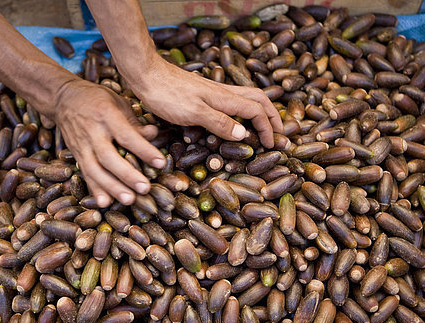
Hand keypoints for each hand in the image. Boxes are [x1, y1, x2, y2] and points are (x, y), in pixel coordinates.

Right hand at [50, 78, 165, 207]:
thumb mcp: (118, 103)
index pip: (126, 135)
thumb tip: (154, 135)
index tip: (160, 162)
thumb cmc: (98, 100)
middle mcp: (92, 131)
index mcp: (106, 114)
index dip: (143, 150)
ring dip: (112, 187)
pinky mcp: (76, 155)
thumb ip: (135, 122)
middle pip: (109, 157)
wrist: (63, 98)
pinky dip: (95, 189)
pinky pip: (85, 174)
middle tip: (145, 188)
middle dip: (127, 175)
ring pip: (95, 170)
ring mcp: (81, 145)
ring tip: (128, 200)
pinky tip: (105, 203)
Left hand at [126, 57, 282, 147]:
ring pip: (246, 99)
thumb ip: (219, 122)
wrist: (146, 75)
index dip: (267, 128)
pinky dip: (242, 111)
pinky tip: (234, 119)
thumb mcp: (193, 112)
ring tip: (263, 126)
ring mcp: (213, 92)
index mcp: (225, 98)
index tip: (272, 145)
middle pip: (258, 100)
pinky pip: (231, 101)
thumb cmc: (167, 94)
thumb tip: (244, 133)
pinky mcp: (203, 94)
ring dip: (259, 112)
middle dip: (272, 116)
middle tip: (278, 133)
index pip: (257, 111)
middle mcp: (223, 93)